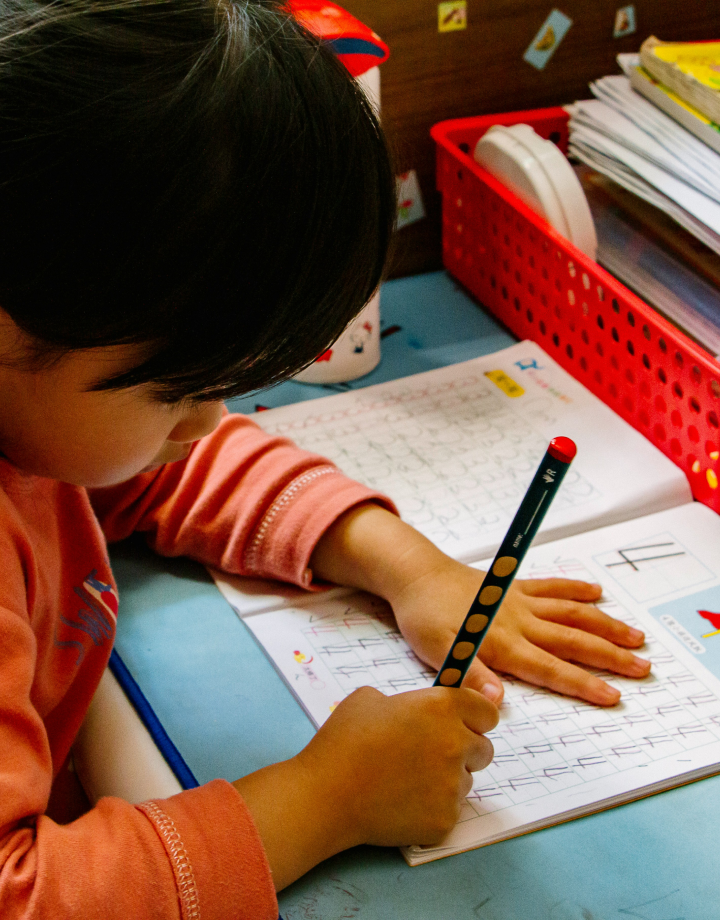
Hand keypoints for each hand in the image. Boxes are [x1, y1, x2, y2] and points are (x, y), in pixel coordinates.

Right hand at [234, 684, 496, 888]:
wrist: (326, 794)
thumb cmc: (344, 740)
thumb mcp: (370, 698)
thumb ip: (408, 702)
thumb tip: (417, 714)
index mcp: (442, 707)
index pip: (488, 712)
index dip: (475, 718)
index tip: (463, 724)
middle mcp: (456, 743)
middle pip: (484, 749)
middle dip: (464, 750)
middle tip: (430, 755)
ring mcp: (453, 785)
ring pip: (467, 781)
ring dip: (447, 780)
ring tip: (407, 781)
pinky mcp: (445, 820)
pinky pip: (449, 810)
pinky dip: (432, 809)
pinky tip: (402, 804)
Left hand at [393, 556, 650, 706]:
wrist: (416, 575)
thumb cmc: (424, 617)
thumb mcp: (438, 652)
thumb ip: (469, 675)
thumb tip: (496, 700)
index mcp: (502, 643)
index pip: (550, 669)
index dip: (582, 684)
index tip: (613, 696)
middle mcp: (518, 622)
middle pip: (572, 640)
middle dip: (609, 656)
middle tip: (643, 668)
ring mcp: (519, 601)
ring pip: (571, 613)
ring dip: (604, 624)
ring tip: (635, 636)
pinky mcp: (514, 586)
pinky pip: (552, 586)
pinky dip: (575, 588)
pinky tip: (597, 592)